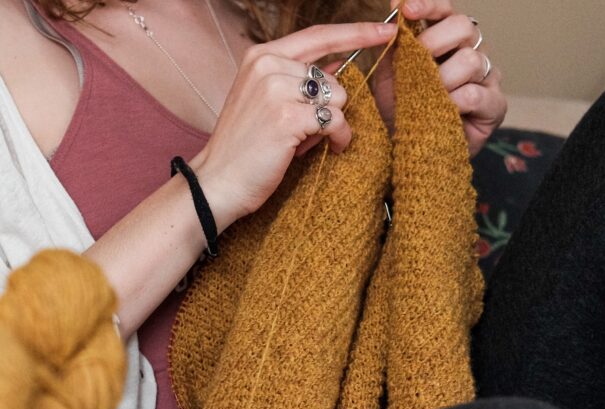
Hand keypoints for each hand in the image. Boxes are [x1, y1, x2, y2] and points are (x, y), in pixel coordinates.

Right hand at [191, 22, 398, 225]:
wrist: (218, 181)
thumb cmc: (245, 146)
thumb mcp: (266, 100)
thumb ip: (299, 79)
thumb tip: (340, 63)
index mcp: (261, 56)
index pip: (319, 35)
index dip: (357, 32)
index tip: (387, 30)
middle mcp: (267, 66)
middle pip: (332, 77)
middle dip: (330, 107)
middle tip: (305, 131)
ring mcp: (276, 90)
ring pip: (338, 98)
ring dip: (333, 124)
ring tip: (308, 141)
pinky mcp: (287, 117)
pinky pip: (336, 121)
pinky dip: (337, 138)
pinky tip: (321, 150)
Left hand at [374, 0, 506, 156]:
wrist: (407, 150)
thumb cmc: (400, 109)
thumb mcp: (390, 73)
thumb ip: (394, 43)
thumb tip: (394, 7)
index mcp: (446, 40)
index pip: (445, 10)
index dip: (428, 5)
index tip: (406, 9)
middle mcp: (471, 52)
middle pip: (465, 26)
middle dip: (434, 41)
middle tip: (414, 61)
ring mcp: (486, 78)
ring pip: (471, 60)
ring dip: (441, 78)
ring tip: (424, 96)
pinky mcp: (494, 106)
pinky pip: (476, 94)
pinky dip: (453, 100)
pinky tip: (442, 109)